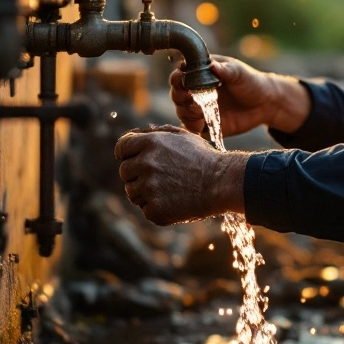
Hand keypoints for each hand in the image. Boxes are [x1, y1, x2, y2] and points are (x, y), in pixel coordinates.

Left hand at [115, 125, 247, 224]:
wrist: (222, 183)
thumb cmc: (204, 158)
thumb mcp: (182, 136)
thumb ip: (156, 133)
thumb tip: (135, 136)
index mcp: (150, 143)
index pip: (121, 147)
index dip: (126, 154)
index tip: (132, 159)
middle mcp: (146, 164)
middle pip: (124, 171)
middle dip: (137, 174)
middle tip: (160, 177)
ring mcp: (149, 188)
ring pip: (132, 192)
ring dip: (145, 192)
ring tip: (169, 189)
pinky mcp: (155, 209)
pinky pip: (146, 209)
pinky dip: (157, 208)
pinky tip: (175, 202)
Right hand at [169, 55, 310, 137]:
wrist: (265, 103)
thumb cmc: (250, 82)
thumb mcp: (239, 72)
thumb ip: (226, 69)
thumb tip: (212, 66)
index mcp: (200, 75)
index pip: (181, 74)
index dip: (178, 77)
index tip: (182, 78)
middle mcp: (196, 92)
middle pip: (177, 94)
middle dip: (179, 95)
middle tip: (189, 97)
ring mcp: (201, 109)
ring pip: (182, 112)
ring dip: (185, 112)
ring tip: (198, 110)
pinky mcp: (207, 125)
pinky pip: (193, 129)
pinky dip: (192, 128)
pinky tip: (200, 124)